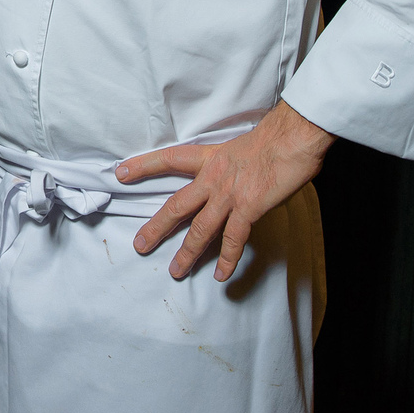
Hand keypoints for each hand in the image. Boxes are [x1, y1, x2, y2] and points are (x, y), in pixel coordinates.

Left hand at [117, 100, 335, 282]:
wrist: (293, 138)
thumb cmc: (275, 138)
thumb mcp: (240, 146)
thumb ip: (229, 164)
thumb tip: (231, 178)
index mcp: (209, 158)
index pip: (168, 160)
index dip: (143, 166)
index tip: (121, 173)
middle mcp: (213, 178)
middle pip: (176, 206)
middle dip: (156, 228)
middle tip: (140, 245)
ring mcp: (229, 196)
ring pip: (200, 229)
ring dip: (188, 252)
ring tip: (176, 270)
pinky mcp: (248, 209)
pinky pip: (233, 240)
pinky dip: (227, 260)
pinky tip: (220, 275)